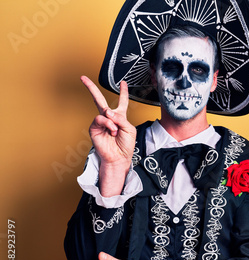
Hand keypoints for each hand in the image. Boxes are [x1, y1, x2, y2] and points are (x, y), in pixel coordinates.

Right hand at [81, 76, 136, 195]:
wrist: (119, 158)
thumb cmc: (126, 145)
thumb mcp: (129, 129)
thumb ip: (121, 118)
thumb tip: (107, 111)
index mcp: (120, 117)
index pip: (122, 101)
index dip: (123, 92)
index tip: (123, 82)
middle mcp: (109, 118)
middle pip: (99, 99)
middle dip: (91, 88)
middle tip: (83, 78)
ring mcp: (100, 123)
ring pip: (103, 112)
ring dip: (112, 121)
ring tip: (115, 131)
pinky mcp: (94, 129)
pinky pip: (99, 120)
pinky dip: (107, 124)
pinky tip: (111, 131)